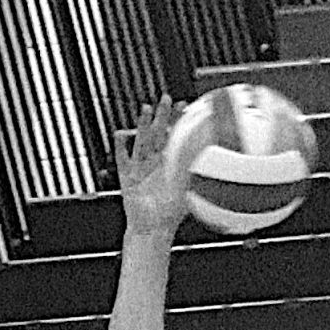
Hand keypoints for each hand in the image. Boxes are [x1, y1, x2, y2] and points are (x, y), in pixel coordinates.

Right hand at [115, 96, 204, 239]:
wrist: (151, 230)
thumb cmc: (168, 216)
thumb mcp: (186, 194)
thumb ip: (195, 178)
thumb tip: (208, 165)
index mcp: (168, 166)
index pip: (173, 138)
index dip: (178, 123)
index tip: (184, 106)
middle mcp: (154, 164)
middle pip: (157, 134)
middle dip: (162, 116)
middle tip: (166, 99)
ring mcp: (140, 169)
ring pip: (141, 141)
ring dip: (143, 125)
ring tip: (146, 109)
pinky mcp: (127, 178)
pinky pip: (122, 159)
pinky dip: (120, 147)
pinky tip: (120, 135)